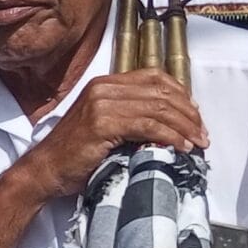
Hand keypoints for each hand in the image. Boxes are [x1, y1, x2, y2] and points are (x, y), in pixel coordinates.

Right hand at [18, 70, 207, 200]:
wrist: (45, 171)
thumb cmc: (74, 155)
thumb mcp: (105, 126)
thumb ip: (130, 116)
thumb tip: (169, 122)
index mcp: (105, 84)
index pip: (154, 77)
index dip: (181, 94)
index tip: (195, 115)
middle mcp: (104, 88)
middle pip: (160, 92)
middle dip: (188, 113)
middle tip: (202, 133)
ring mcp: (102, 104)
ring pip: (158, 109)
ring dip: (184, 127)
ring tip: (197, 142)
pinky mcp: (102, 123)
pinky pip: (148, 126)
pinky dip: (170, 136)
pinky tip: (181, 147)